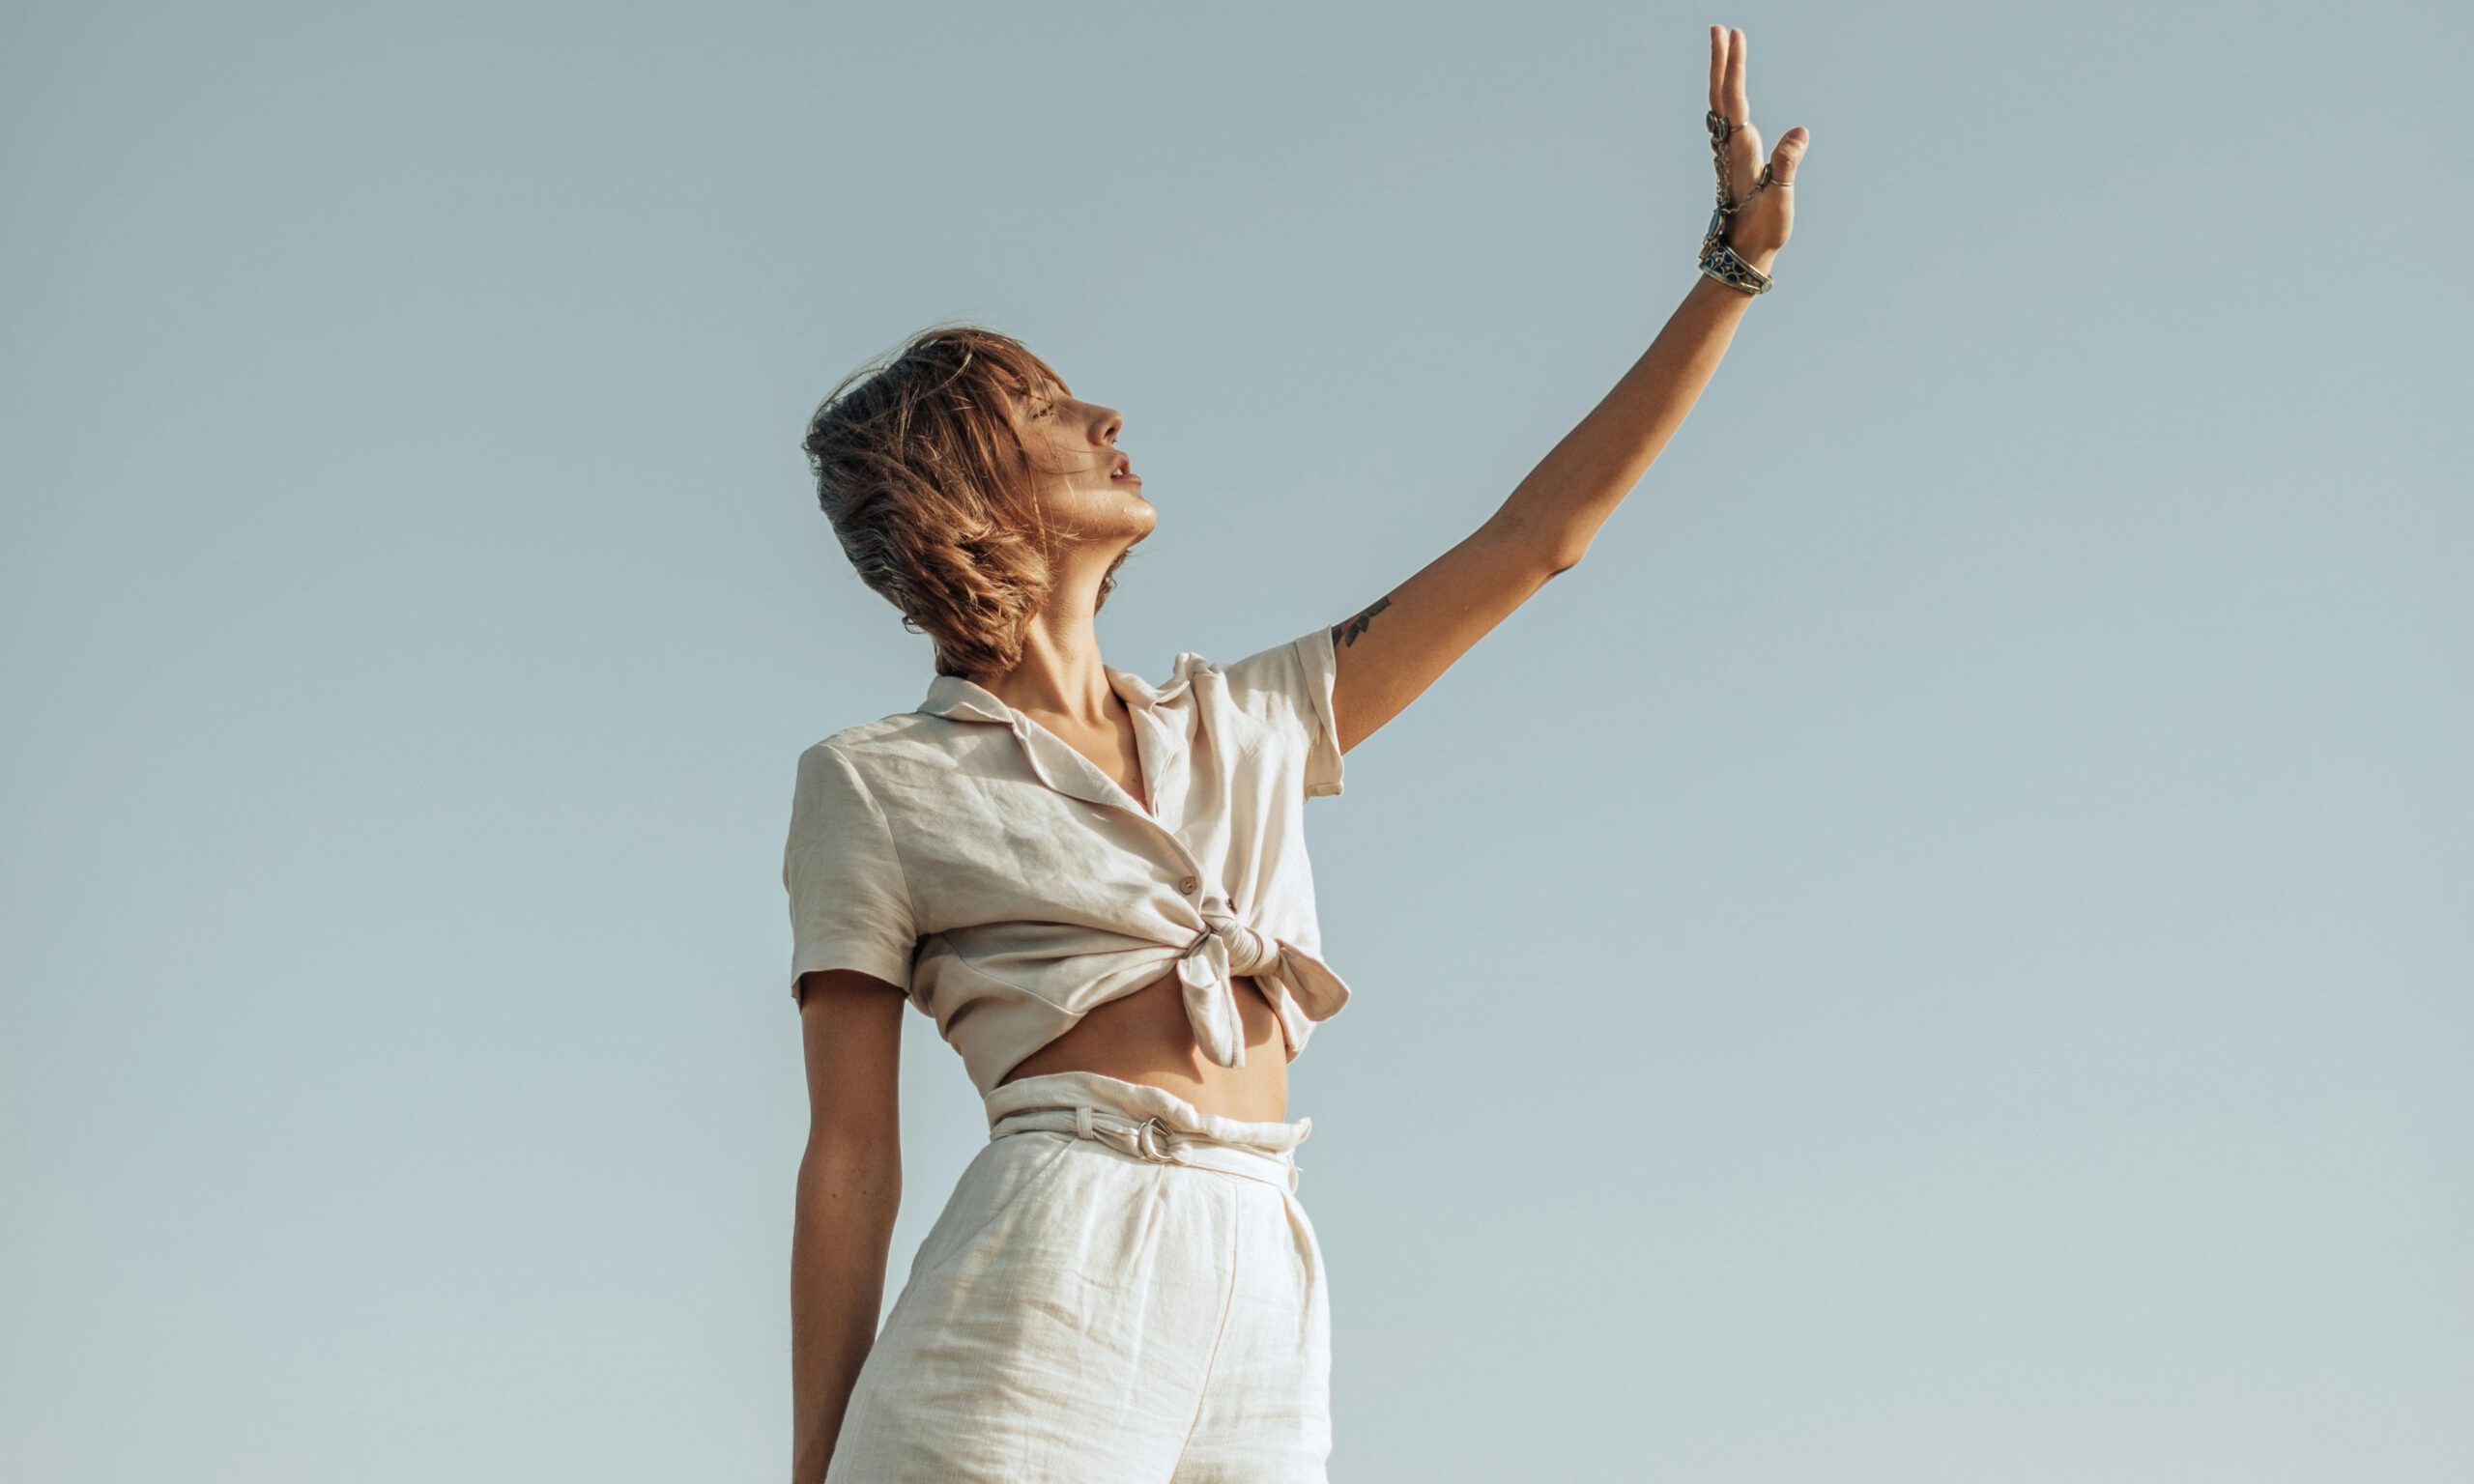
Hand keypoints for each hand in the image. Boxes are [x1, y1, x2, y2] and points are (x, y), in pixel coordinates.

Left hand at [1705, 25, 1808, 265]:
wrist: (1743, 253)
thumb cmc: (1763, 229)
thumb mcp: (1780, 199)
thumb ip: (1787, 164)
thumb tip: (1799, 131)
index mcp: (1740, 150)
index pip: (1734, 100)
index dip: (1733, 66)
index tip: (1733, 36)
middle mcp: (1730, 146)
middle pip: (1721, 95)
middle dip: (1721, 61)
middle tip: (1720, 28)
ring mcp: (1730, 152)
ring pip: (1722, 106)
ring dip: (1722, 74)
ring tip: (1724, 46)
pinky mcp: (1734, 159)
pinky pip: (1728, 119)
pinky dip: (1728, 95)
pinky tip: (1730, 91)